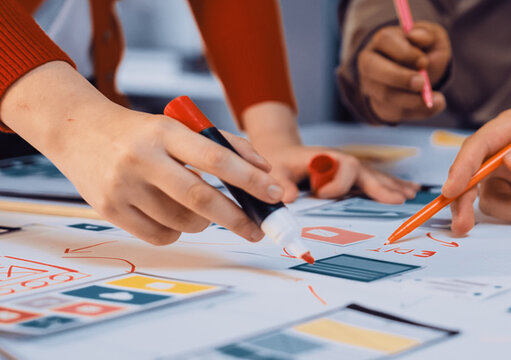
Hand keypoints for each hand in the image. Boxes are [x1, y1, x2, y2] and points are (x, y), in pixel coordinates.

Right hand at [1, 62, 282, 244]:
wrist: (77, 131)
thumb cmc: (142, 132)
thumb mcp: (180, 126)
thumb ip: (226, 144)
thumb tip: (265, 172)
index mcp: (165, 132)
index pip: (215, 157)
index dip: (249, 179)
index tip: (274, 194)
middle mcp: (142, 159)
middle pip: (200, 198)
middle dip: (237, 218)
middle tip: (258, 230)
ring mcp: (122, 187)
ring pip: (182, 222)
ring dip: (205, 223)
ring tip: (203, 211)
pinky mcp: (109, 210)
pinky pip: (160, 236)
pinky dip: (178, 232)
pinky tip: (172, 215)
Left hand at [242, 103, 420, 203]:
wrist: (283, 151)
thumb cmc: (281, 160)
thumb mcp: (277, 168)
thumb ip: (281, 182)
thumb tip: (287, 198)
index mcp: (327, 158)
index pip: (343, 168)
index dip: (337, 183)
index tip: (321, 194)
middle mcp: (342, 161)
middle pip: (366, 172)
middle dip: (383, 186)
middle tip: (398, 200)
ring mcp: (350, 167)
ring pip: (375, 175)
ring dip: (393, 185)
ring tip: (411, 194)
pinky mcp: (352, 174)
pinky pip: (376, 178)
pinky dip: (392, 185)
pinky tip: (409, 189)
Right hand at [357, 21, 450, 122]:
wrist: (423, 74)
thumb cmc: (426, 51)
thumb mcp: (433, 38)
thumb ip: (427, 35)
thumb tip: (415, 36)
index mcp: (383, 40)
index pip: (385, 41)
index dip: (405, 52)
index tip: (424, 62)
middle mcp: (371, 62)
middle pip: (375, 69)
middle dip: (400, 78)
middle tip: (423, 84)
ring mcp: (373, 86)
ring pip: (386, 96)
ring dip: (413, 100)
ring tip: (438, 99)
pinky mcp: (380, 106)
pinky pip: (395, 113)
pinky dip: (417, 112)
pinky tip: (434, 106)